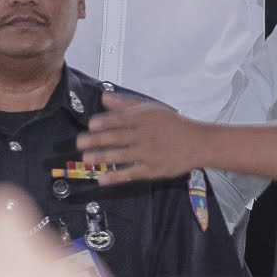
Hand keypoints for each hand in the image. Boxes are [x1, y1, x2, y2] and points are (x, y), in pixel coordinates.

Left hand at [75, 93, 201, 185]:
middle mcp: (144, 135)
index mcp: (144, 119)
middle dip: (97, 140)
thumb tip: (103, 97)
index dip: (104, 122)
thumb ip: (126, 104)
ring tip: (86, 158)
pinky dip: (115, 176)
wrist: (197, 143)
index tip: (91, 125)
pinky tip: (102, 179)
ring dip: (102, 157)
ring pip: (121, 155)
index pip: (120, 119)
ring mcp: (148, 154)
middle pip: (117, 137)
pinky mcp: (152, 170)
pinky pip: (130, 173)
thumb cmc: (171, 124)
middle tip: (79, 142)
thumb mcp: (151, 109)